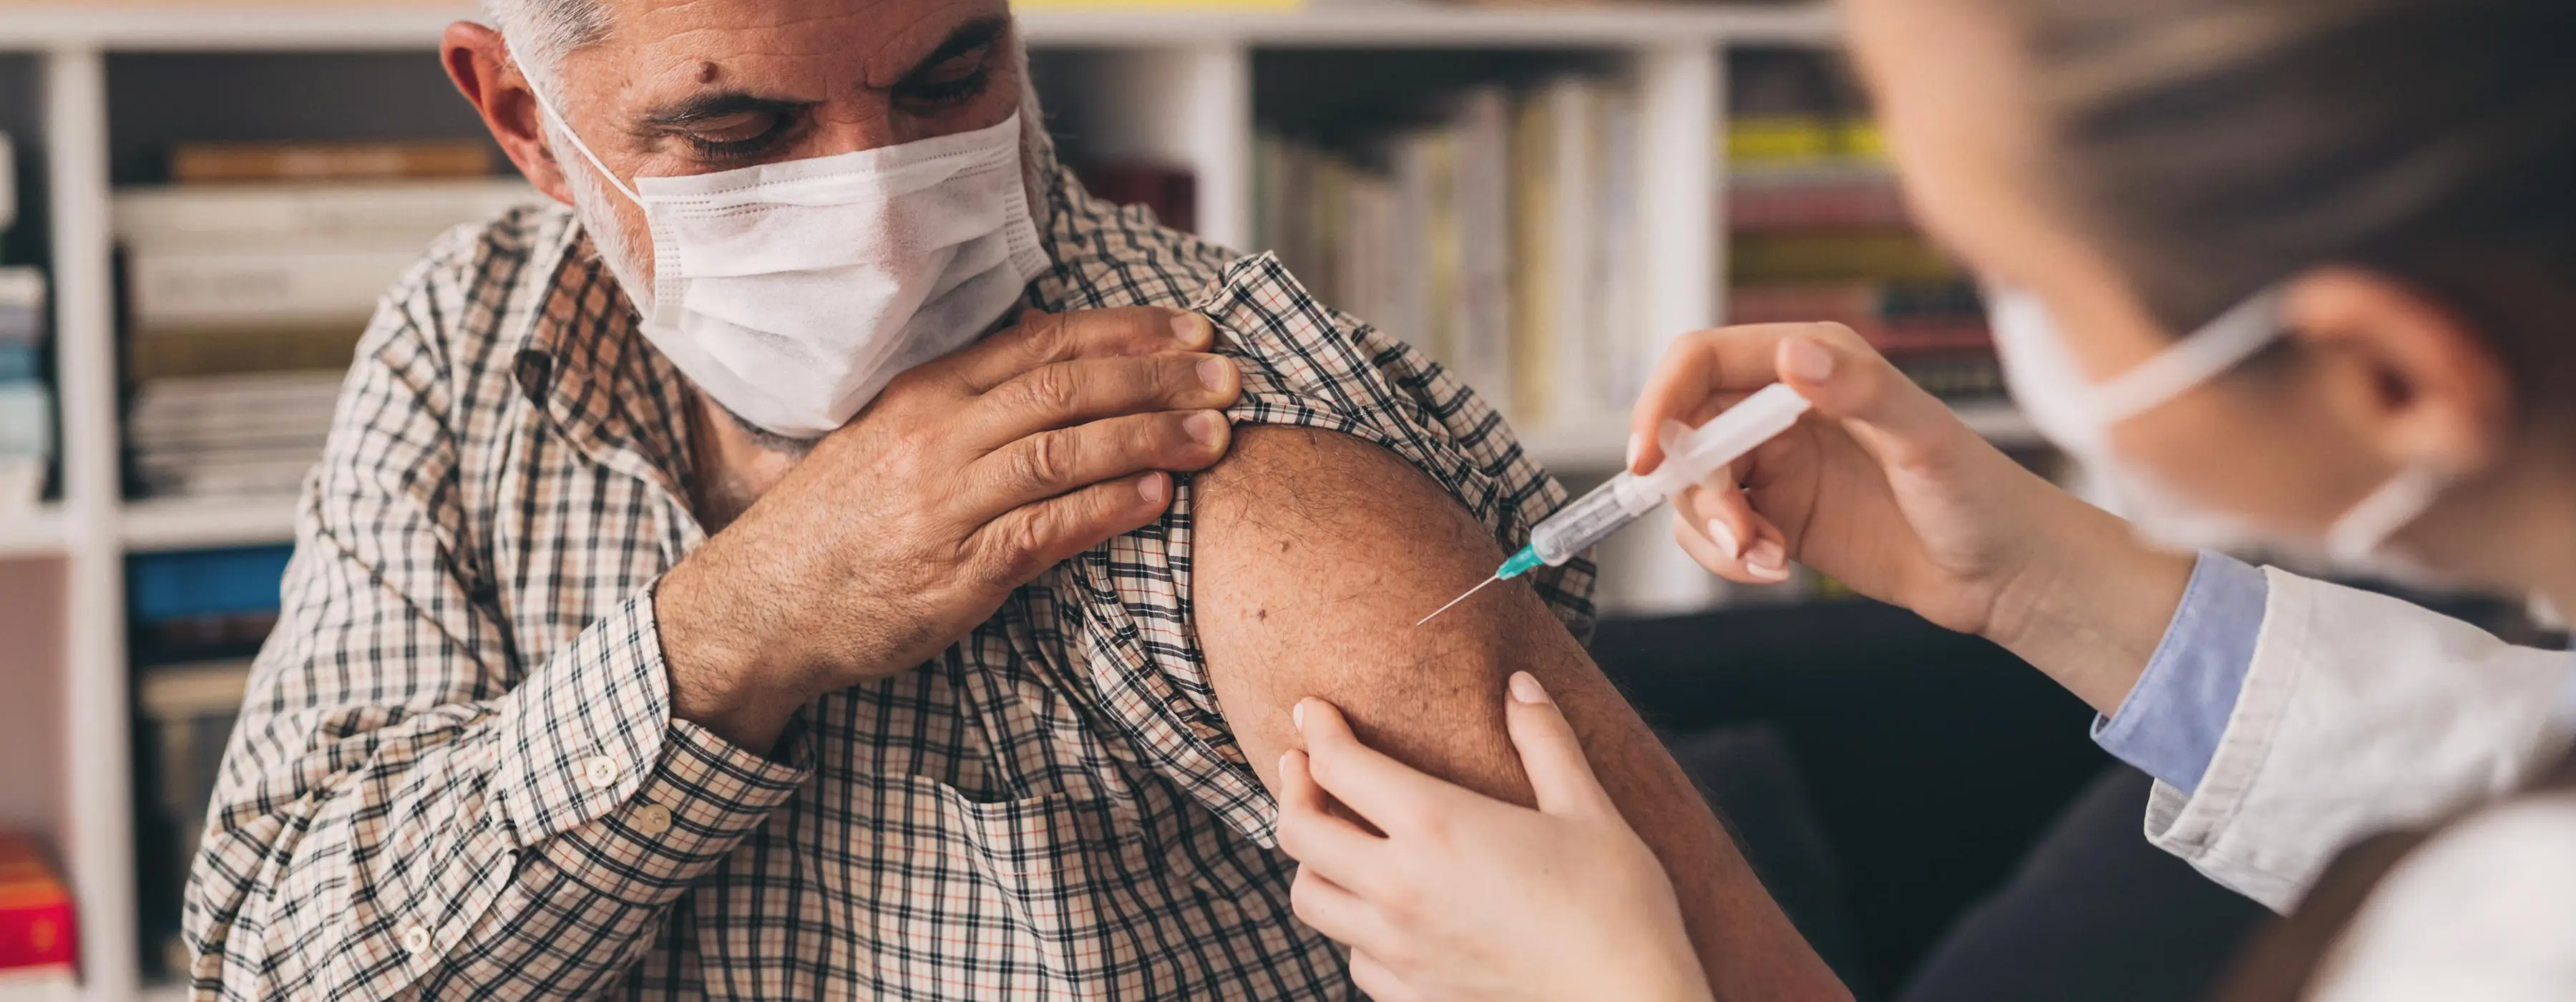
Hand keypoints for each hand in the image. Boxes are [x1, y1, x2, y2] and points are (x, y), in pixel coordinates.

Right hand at [657, 307, 1240, 747]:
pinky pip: (1045, 530)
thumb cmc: (838, 524)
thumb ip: (969, 402)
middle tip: (1231, 376)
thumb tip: (1057, 361)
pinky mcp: (955, 572)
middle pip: (1068, 387)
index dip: (1128, 332)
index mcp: (927, 393)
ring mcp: (945, 503)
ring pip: (1065, 451)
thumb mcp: (891, 437)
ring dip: (1152, 439)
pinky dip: (1107, 508)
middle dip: (1161, 378)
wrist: (763, 605)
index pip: (1044, 342)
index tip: (1194, 330)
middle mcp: (937, 436)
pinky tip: (1158, 497)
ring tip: (1218, 436)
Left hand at [1276, 673, 1713, 1001]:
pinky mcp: (1412, 997)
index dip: (1316, 728)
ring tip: (1332, 838)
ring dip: (1312, 862)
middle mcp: (1399, 888)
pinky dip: (1352, 927)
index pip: (1339, 764)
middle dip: (1292, 788)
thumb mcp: (1588, 811)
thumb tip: (1520, 684)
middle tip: (1301, 765)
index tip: (1311, 710)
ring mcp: (1398, 950)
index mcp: (1436, 825)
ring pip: (1310, 900)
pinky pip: (1352, 957)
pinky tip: (1380, 912)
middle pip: (1299, 831)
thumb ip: (1545, 741)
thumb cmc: (1620, 908)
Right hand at [1629, 323, 2191, 711]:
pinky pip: (1713, 533)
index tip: (1647, 460)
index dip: (1661, 402)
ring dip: (1711, 531)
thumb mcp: (1924, 439)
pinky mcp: (1777, 518)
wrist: (2008, 575)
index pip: (1702, 362)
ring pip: (1692, 489)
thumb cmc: (1983, 496)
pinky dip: (1727, 557)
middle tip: (1738, 534)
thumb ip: (1857, 391)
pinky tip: (1775, 569)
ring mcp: (1776, 466)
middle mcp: (1783, 408)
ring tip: (1766, 560)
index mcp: (1812, 364)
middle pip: (1686, 433)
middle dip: (1694, 488)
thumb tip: (1790, 355)